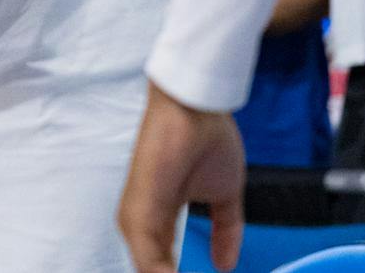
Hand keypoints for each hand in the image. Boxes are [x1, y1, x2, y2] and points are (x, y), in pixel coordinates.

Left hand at [117, 81, 246, 272]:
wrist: (197, 109)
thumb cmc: (207, 139)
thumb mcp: (224, 195)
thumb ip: (225, 230)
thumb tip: (226, 265)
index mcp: (159, 217)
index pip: (162, 264)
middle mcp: (142, 220)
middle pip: (151, 269)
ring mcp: (137, 218)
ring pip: (147, 270)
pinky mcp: (137, 212)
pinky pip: (147, 262)